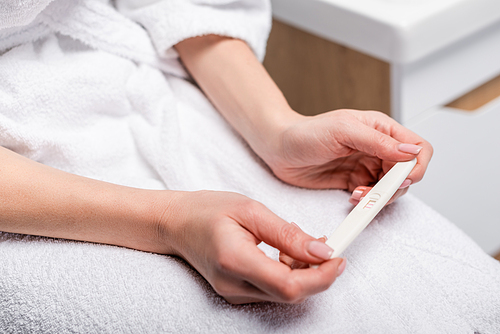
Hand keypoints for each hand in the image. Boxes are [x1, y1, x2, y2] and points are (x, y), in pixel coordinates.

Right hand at [161, 190, 344, 303]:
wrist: (175, 223)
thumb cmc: (207, 210)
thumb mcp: (250, 210)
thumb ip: (287, 234)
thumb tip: (321, 251)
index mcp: (235, 261)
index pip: (289, 286)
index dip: (321, 277)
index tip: (339, 258)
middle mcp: (234, 285)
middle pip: (291, 294)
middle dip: (317, 272)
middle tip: (325, 245)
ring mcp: (234, 293)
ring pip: (284, 293)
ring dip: (304, 272)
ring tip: (302, 242)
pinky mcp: (236, 292)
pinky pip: (273, 290)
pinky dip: (289, 273)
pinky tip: (287, 252)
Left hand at [258, 109, 432, 203]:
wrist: (278, 149)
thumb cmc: (305, 133)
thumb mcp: (343, 130)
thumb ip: (378, 141)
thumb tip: (410, 151)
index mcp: (380, 128)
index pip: (418, 147)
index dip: (416, 166)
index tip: (401, 179)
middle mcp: (377, 147)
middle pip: (407, 172)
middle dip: (395, 186)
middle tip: (374, 191)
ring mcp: (366, 165)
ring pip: (391, 187)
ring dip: (380, 196)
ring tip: (358, 193)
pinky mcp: (354, 181)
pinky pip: (372, 196)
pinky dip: (368, 201)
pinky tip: (353, 197)